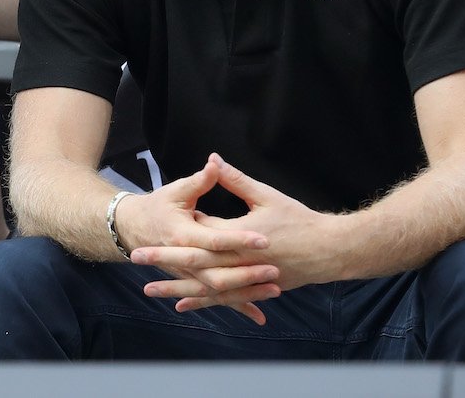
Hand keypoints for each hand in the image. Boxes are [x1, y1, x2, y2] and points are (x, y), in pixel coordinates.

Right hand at [114, 157, 279, 322]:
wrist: (133, 230)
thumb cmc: (157, 207)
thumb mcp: (176, 191)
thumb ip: (199, 181)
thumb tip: (215, 163)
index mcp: (183, 234)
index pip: (215, 239)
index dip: (239, 239)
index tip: (264, 239)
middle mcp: (185, 259)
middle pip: (219, 271)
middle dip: (248, 272)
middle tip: (274, 269)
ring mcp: (189, 274)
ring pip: (220, 289)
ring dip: (247, 291)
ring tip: (275, 289)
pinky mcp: (194, 281)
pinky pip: (217, 298)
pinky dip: (238, 306)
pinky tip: (259, 315)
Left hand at [132, 154, 340, 313]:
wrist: (328, 250)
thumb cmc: (298, 220)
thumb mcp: (265, 195)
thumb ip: (235, 180)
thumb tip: (213, 159)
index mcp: (239, 236)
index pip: (200, 235)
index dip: (175, 234)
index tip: (148, 232)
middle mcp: (238, 262)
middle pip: (194, 264)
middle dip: (163, 262)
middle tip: (135, 259)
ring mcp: (245, 279)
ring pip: (204, 287)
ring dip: (176, 289)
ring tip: (149, 290)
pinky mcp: (253, 289)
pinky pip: (222, 299)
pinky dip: (202, 302)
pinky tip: (182, 306)